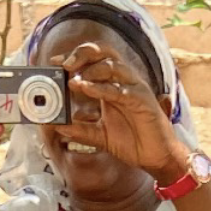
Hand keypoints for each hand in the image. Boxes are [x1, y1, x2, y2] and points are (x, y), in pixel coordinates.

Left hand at [51, 43, 187, 180]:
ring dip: (90, 70)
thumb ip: (79, 130)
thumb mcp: (100, 135)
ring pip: (113, 66)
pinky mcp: (143, 101)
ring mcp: (135, 89)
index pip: (94, 59)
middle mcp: (124, 81)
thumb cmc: (133, 142)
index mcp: (113, 84)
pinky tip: (86, 89)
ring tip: (73, 81)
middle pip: (104, 52)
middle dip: (82, 53)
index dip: (75, 56)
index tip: (55, 62)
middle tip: (64, 64)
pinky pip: (120, 90)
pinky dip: (102, 88)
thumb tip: (57, 126)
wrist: (155, 158)